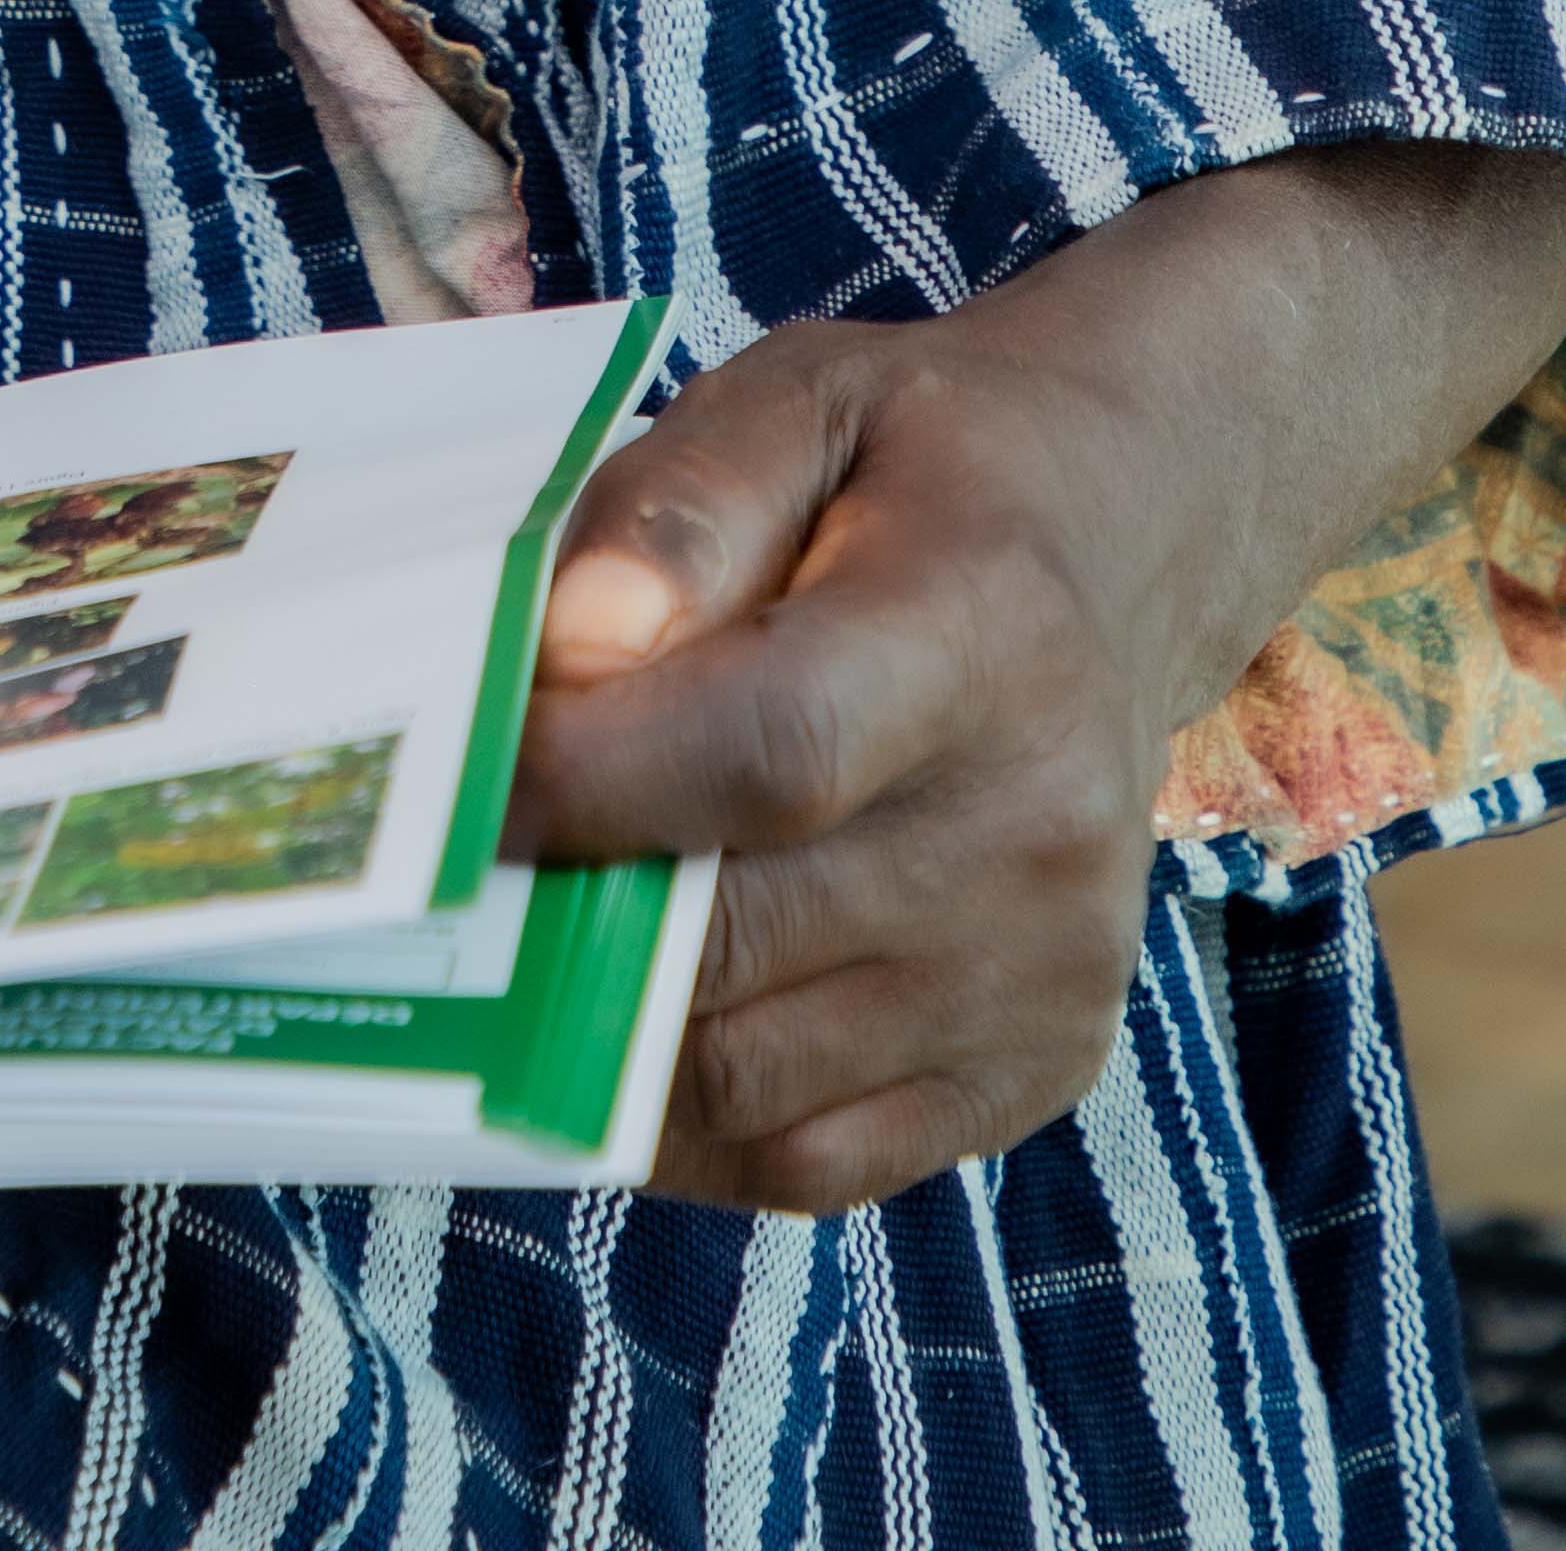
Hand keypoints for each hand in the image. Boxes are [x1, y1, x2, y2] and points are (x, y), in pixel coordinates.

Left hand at [508, 143, 1565, 1214]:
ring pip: (751, 1079)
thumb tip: (571, 655)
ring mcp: (1050, 968)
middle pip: (741, 935)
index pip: (769, 748)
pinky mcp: (1041, 1066)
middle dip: (558, 922)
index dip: (589, 784)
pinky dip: (689, 1119)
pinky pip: (811, 1164)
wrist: (1119, 555)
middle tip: (446, 888)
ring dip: (604, 1035)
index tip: (451, 788)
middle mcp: (1041, 821)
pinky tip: (632, 1027)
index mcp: (983, 628)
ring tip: (529, 946)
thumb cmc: (918, 468)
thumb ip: (676, 509)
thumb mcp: (797, 401)